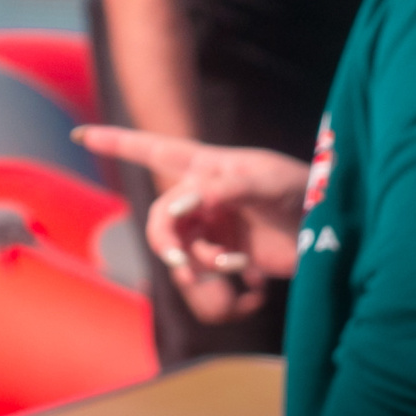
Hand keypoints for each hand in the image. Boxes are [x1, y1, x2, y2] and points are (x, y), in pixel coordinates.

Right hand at [74, 125, 308, 322]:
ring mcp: (213, 227)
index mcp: (205, 166)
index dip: (115, 141)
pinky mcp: (228, 257)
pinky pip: (204, 275)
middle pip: (160, 219)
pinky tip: (252, 281)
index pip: (152, 148)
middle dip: (166, 242)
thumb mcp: (265, 178)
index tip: (80, 133)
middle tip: (181, 265)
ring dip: (201, 265)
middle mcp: (201, 196)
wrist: (334, 231)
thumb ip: (222, 185)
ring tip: (235, 268)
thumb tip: (180, 201)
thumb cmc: (302, 190)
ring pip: (180, 252)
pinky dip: (222, 282)